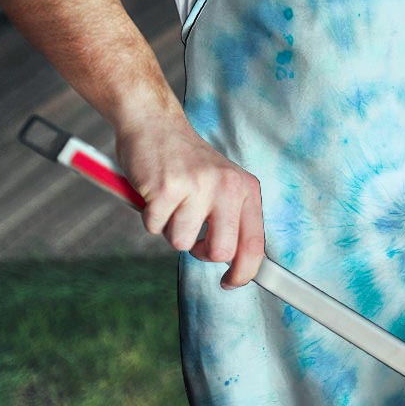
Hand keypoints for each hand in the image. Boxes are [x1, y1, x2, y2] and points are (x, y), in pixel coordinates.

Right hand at [115, 115, 264, 288]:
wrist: (155, 123)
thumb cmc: (187, 162)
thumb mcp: (222, 184)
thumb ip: (232, 218)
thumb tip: (238, 264)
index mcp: (245, 188)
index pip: (254, 243)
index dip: (244, 272)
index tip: (231, 282)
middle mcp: (227, 186)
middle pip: (220, 252)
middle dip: (201, 252)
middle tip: (191, 233)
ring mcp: (197, 186)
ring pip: (181, 243)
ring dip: (170, 229)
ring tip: (171, 202)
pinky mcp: (166, 188)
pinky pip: (154, 227)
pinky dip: (150, 217)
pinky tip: (154, 193)